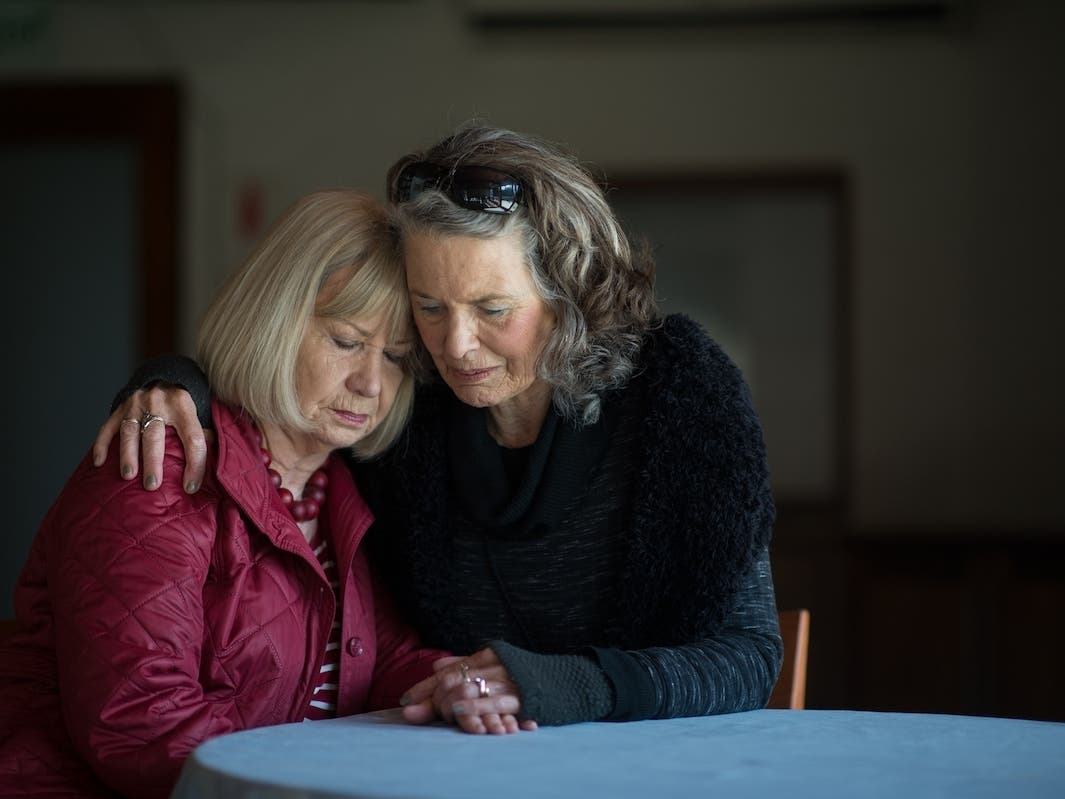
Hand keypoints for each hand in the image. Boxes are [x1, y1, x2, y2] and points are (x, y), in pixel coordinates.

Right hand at [92, 385, 210, 492]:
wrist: (164, 373)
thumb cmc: (184, 402)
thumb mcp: (199, 411)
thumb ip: (203, 434)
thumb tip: (214, 464)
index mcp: (184, 404)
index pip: (193, 438)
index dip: (195, 464)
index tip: (191, 487)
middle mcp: (158, 401)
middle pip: (155, 435)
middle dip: (153, 462)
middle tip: (152, 485)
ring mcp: (136, 403)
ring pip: (130, 431)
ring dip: (128, 455)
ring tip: (128, 476)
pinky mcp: (120, 406)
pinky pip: (108, 426)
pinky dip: (102, 444)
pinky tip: (99, 462)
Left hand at [401, 650, 536, 734]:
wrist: (567, 680)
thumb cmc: (525, 674)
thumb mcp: (495, 663)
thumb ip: (466, 664)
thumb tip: (435, 664)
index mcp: (486, 655)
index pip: (449, 670)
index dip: (425, 686)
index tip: (405, 700)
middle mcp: (494, 665)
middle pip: (455, 679)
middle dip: (431, 697)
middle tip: (415, 713)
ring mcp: (508, 681)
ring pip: (471, 689)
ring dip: (449, 703)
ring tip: (431, 711)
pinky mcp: (522, 697)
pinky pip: (495, 703)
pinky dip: (476, 706)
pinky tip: (460, 711)